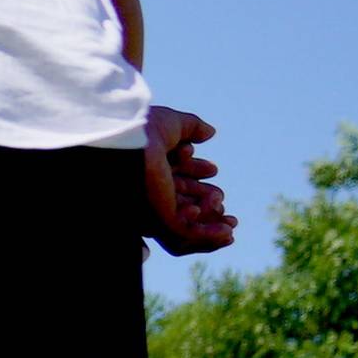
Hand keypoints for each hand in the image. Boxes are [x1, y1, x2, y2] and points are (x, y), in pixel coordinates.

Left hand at [145, 107, 236, 256]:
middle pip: (180, 200)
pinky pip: (184, 232)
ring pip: (184, 220)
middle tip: (220, 196)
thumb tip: (209, 133)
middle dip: (205, 199)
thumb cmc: (142, 128)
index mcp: (144, 168)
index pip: (172, 177)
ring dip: (210, 221)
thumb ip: (190, 128)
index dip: (195, 173)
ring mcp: (151, 206)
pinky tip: (224, 229)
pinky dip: (206, 234)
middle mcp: (145, 189)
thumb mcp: (170, 124)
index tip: (212, 169)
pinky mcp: (158, 217)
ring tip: (227, 216)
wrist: (129, 139)